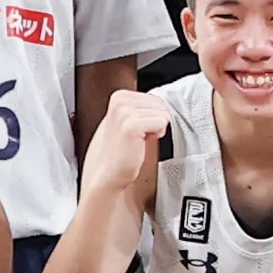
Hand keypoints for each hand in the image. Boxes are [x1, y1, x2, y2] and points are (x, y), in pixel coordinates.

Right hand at [76, 82, 170, 206]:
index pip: (156, 99)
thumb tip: (163, 104)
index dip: (153, 116)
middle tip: (139, 138)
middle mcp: (119, 101)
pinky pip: (161, 122)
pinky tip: (141, 144)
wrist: (109, 175)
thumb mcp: (129, 121)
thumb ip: (142, 109)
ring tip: (138, 141)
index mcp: (119, 97)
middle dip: (156, 122)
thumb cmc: (121, 152)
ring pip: (163, 113)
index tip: (139, 130)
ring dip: (156, 129)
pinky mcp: (131, 125)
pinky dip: (157, 134)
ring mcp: (124, 112)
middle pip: (161, 105)